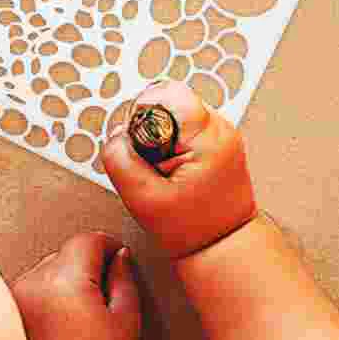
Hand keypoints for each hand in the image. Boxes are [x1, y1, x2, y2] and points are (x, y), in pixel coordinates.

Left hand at [11, 232, 140, 339]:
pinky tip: (56, 328)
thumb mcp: (126, 323)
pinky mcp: (4, 311)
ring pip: (46, 270)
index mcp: (67, 280)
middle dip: (85, 266)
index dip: (108, 247)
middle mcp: (34, 281)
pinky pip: (30, 290)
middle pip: (65, 253)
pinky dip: (44, 299)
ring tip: (76, 320)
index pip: (88, 239)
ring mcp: (15, 295)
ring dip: (63, 282)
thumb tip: (119, 258)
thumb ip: (126, 280)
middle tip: (100, 298)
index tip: (117, 260)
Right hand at [103, 80, 257, 258]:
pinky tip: (174, 169)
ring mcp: (221, 133)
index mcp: (208, 137)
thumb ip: (120, 160)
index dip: (142, 116)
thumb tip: (115, 134)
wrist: (223, 245)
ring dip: (160, 137)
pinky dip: (173, 144)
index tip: (142, 146)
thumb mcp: (143, 199)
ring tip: (165, 169)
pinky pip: (185, 128)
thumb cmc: (193, 229)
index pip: (166, 95)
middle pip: (169, 101)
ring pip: (175, 114)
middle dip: (149, 129)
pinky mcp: (217, 141)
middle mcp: (220, 128)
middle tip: (154, 163)